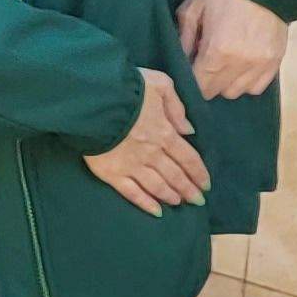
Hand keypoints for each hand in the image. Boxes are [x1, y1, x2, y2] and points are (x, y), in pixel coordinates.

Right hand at [83, 69, 207, 213]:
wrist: (90, 100)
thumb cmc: (126, 89)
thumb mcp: (160, 85)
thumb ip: (176, 106)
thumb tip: (188, 130)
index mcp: (165, 134)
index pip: (189, 158)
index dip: (199, 173)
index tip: (206, 184)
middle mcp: (152, 154)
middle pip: (176, 176)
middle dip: (188, 189)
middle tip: (197, 200)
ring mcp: (132, 166)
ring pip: (156, 186)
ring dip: (170, 196)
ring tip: (178, 202)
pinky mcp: (111, 173)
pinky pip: (131, 192)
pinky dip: (145, 203)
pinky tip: (156, 211)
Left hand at [177, 0, 287, 99]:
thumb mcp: (192, 8)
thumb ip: (183, 38)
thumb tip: (180, 60)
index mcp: (217, 51)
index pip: (199, 86)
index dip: (190, 83)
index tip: (188, 71)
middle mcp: (241, 63)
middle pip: (217, 91)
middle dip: (206, 82)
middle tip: (203, 65)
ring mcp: (261, 63)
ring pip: (237, 91)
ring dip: (226, 83)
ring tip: (222, 64)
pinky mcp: (276, 60)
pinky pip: (258, 86)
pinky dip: (247, 81)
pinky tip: (240, 66)